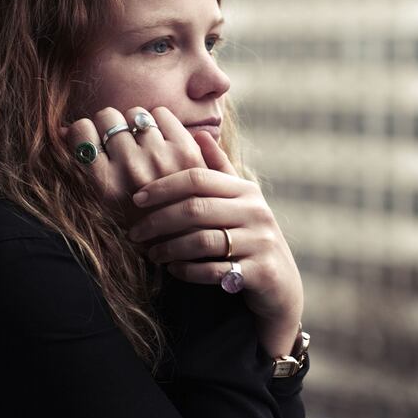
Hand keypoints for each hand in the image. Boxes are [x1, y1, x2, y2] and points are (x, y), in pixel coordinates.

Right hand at [62, 106, 206, 224]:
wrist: (185, 240)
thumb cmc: (138, 221)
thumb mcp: (103, 203)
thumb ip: (81, 166)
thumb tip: (63, 128)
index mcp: (105, 185)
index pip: (82, 131)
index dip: (86, 132)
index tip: (94, 141)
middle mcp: (130, 169)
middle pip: (107, 117)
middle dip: (110, 126)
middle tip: (119, 142)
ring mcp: (160, 158)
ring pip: (134, 113)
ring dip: (134, 124)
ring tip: (140, 143)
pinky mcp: (186, 151)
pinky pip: (161, 114)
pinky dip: (158, 121)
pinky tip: (160, 139)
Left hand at [128, 132, 303, 357]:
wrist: (282, 285)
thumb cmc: (251, 237)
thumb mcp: (240, 202)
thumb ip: (220, 169)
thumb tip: (200, 133)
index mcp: (246, 190)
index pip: (198, 178)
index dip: (163, 186)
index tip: (136, 198)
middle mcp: (256, 212)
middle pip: (196, 208)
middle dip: (159, 220)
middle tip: (135, 232)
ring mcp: (261, 242)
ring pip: (202, 241)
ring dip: (170, 249)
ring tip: (152, 254)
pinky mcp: (261, 271)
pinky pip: (214, 270)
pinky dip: (188, 271)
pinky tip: (174, 270)